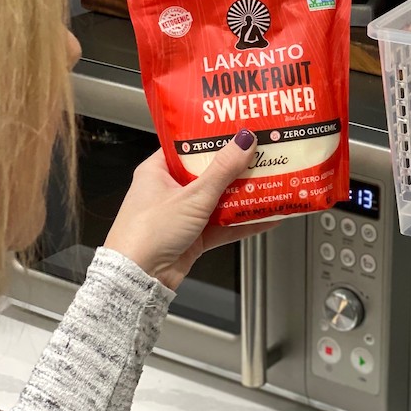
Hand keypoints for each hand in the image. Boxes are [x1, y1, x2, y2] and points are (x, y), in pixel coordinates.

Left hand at [104, 129, 276, 289]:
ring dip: (243, 195)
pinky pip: (224, 225)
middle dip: (236, 167)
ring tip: (271, 182)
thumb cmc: (149, 233)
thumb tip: (244, 140)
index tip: (239, 131)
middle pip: (209, 172)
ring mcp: (183, 214)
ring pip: (219, 199)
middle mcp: (170, 191)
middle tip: (263, 154)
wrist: (139, 279)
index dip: (214, 138)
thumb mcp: (192, 196)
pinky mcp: (194, 236)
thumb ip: (222, 170)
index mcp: (158, 171)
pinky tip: (266, 217)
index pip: (189, 147)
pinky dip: (243, 222)